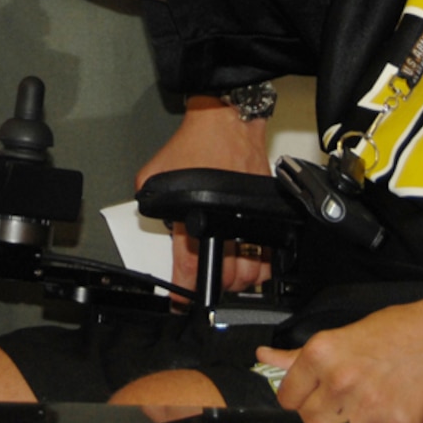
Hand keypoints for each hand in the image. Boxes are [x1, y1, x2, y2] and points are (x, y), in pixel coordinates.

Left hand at [135, 97, 274, 296]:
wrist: (226, 121)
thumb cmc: (195, 144)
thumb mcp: (154, 173)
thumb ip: (151, 201)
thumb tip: (152, 221)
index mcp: (194, 215)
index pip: (189, 266)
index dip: (184, 290)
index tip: (180, 301)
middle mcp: (225, 221)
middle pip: (227, 275)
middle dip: (215, 287)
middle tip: (205, 286)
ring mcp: (249, 218)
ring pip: (253, 269)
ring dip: (240, 280)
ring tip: (229, 277)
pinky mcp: (266, 212)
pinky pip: (272, 251)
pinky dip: (264, 264)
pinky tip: (253, 264)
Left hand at [256, 290, 422, 422]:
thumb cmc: (397, 330)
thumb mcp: (344, 333)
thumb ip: (301, 355)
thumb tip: (263, 356)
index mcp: (322, 352)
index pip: (286, 399)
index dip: (294, 407)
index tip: (304, 408)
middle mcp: (342, 379)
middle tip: (331, 419)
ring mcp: (370, 405)